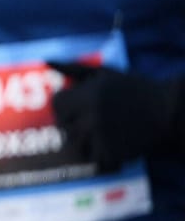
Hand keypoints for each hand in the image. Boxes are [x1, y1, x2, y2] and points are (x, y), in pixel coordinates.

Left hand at [51, 62, 184, 171]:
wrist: (172, 114)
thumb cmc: (137, 90)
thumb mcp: (106, 74)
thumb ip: (73, 69)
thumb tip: (47, 62)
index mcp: (90, 95)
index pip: (56, 104)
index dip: (65, 105)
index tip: (77, 106)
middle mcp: (93, 116)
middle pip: (63, 125)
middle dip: (74, 122)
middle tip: (94, 120)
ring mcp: (102, 137)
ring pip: (76, 144)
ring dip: (86, 140)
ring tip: (106, 131)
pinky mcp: (113, 154)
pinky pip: (94, 158)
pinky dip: (102, 154)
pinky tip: (116, 142)